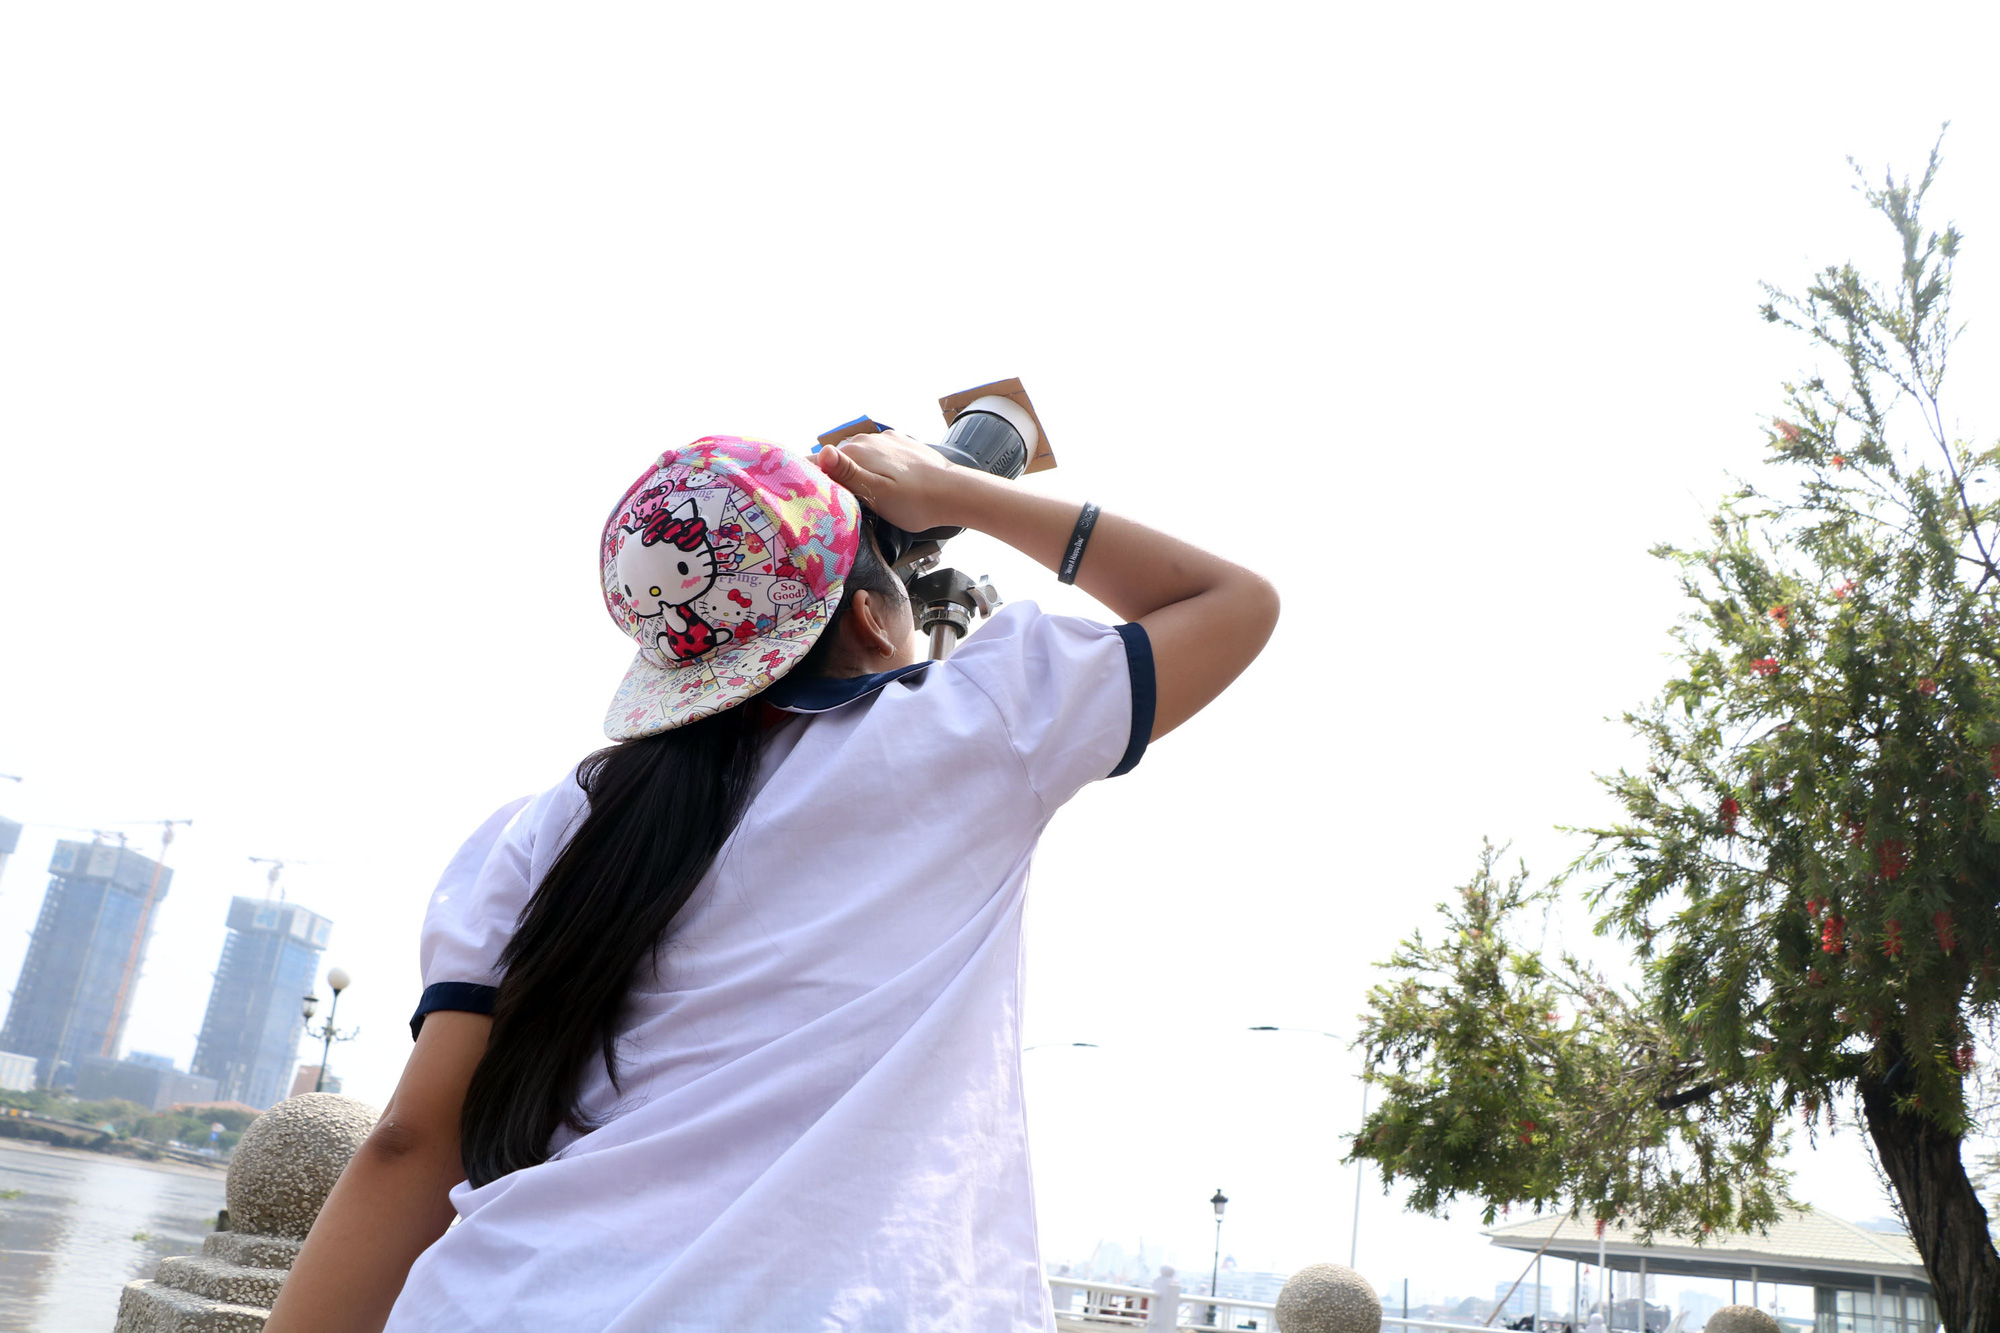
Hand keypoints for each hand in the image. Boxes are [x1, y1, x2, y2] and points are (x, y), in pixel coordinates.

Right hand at [812, 430, 977, 532]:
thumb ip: (847, 473)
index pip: (817, 462)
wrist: (954, 493)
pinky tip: (886, 484)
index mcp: (855, 452)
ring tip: (866, 497)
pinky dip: (874, 468)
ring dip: (856, 474)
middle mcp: (866, 440)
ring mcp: (885, 440)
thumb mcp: (876, 494)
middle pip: (836, 461)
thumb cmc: (915, 501)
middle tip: (840, 505)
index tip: (809, 499)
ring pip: (857, 458)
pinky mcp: (900, 444)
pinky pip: (877, 455)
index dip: (810, 480)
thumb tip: (822, 451)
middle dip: (834, 479)